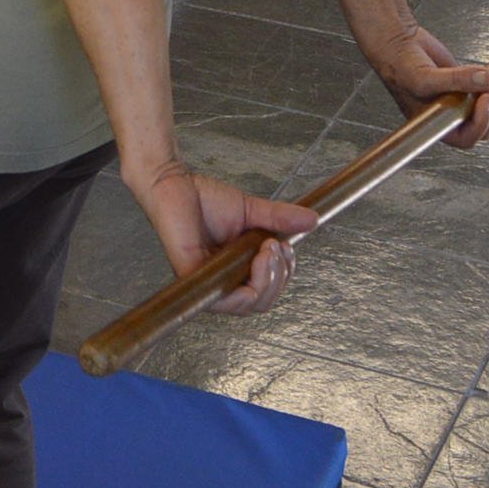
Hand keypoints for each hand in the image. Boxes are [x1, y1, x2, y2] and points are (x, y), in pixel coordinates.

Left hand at [128, 160, 319, 316]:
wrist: (175, 182)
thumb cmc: (205, 200)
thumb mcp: (252, 211)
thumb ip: (280, 219)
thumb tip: (313, 220)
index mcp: (236, 272)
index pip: (266, 294)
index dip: (283, 278)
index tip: (287, 249)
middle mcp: (221, 281)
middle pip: (260, 304)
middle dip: (278, 279)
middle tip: (277, 249)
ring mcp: (205, 280)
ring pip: (245, 305)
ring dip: (266, 281)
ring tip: (268, 250)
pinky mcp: (190, 274)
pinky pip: (219, 299)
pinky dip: (243, 291)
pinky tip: (256, 264)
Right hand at [370, 23, 488, 149]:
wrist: (399, 45)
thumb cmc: (400, 67)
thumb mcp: (424, 78)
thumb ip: (454, 80)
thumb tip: (484, 79)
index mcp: (437, 125)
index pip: (468, 138)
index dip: (481, 122)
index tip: (484, 99)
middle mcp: (450, 117)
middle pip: (485, 127)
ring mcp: (461, 101)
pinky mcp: (467, 85)